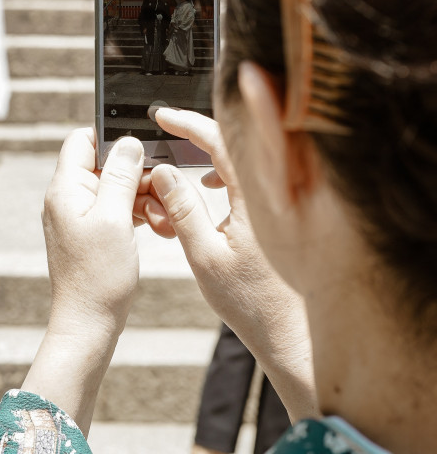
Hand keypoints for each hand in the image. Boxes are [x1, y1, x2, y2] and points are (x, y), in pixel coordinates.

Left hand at [43, 129, 144, 334]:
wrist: (88, 324)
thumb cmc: (98, 277)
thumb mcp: (115, 218)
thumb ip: (121, 175)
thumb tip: (129, 141)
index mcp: (66, 188)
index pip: (83, 140)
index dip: (113, 139)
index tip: (143, 152)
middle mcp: (68, 197)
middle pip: (105, 164)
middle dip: (137, 175)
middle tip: (161, 193)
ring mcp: (78, 215)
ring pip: (116, 187)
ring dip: (143, 197)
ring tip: (163, 219)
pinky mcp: (91, 232)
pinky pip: (116, 209)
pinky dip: (137, 214)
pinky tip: (157, 227)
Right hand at [142, 108, 317, 421]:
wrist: (292, 336)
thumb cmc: (252, 304)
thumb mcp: (204, 257)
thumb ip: (182, 210)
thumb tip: (163, 172)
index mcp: (257, 199)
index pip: (222, 142)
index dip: (189, 123)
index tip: (162, 116)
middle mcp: (276, 194)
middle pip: (238, 140)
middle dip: (201, 130)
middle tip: (171, 129)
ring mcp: (285, 202)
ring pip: (248, 156)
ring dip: (216, 151)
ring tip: (188, 161)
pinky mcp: (285, 213)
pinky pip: (257, 174)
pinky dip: (231, 171)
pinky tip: (214, 187)